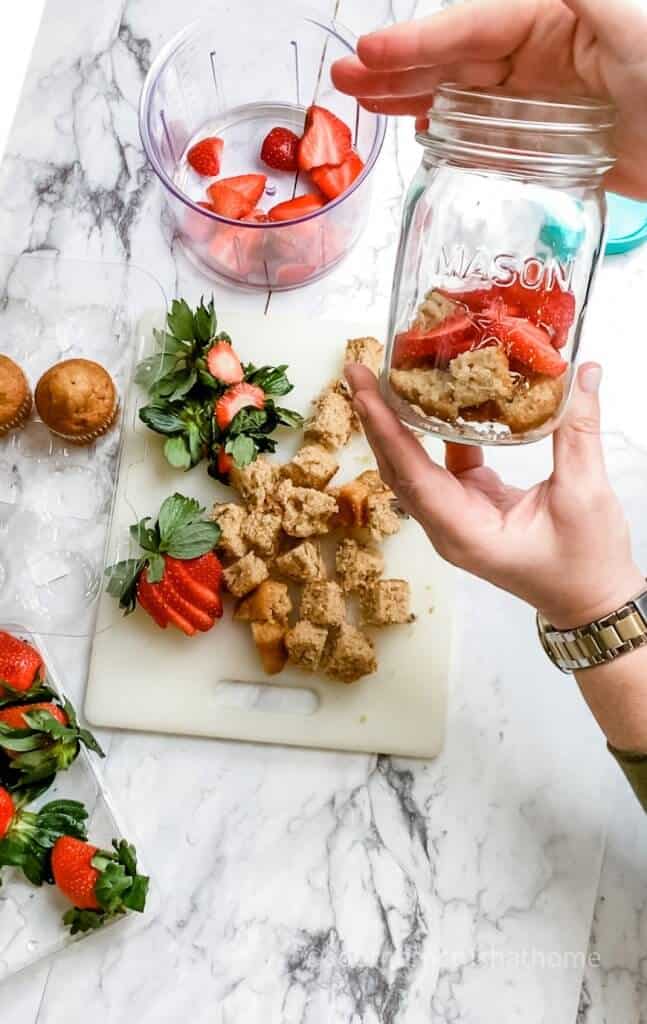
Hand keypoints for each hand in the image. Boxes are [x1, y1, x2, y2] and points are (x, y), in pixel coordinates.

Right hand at [331, 0, 646, 198]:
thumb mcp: (627, 21)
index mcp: (552, 17)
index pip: (470, 28)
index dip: (418, 42)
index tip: (370, 53)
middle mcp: (538, 53)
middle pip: (454, 59)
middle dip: (397, 67)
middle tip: (343, 80)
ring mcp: (538, 99)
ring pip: (460, 96)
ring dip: (409, 97)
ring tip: (363, 104)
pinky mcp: (544, 143)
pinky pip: (484, 135)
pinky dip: (449, 132)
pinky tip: (417, 130)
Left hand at [345, 362, 643, 628]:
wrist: (590, 600)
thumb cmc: (584, 565)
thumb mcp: (585, 497)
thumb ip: (579, 433)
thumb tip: (584, 374)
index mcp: (463, 532)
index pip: (411, 474)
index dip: (386, 430)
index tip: (365, 391)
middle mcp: (448, 525)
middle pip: (399, 468)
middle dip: (376, 418)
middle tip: (358, 371)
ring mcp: (456, 514)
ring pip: (415, 465)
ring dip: (398, 422)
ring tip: (383, 377)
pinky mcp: (471, 502)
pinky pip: (443, 462)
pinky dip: (436, 429)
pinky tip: (436, 396)